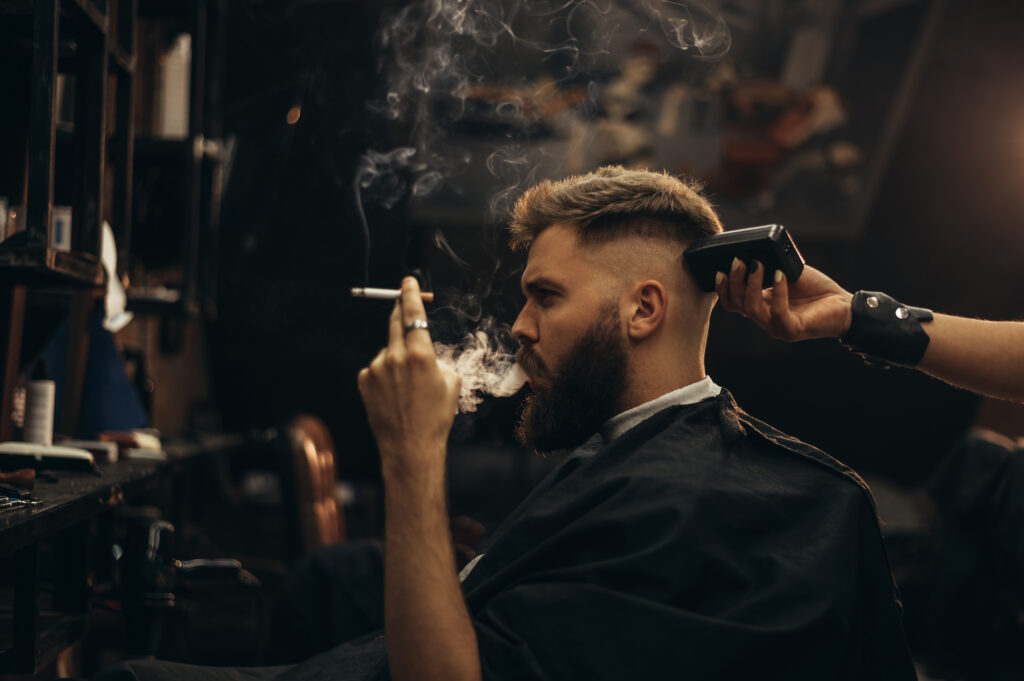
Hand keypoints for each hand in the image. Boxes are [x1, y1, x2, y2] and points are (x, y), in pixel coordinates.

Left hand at [357, 277, 460, 479]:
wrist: (410, 447)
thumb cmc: (436, 417)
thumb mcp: (450, 382)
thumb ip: (435, 359)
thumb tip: (423, 352)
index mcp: (420, 354)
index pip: (413, 314)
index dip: (410, 294)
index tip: (407, 282)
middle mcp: (395, 356)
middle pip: (395, 322)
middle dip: (401, 312)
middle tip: (404, 305)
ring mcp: (376, 368)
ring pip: (388, 350)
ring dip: (396, 357)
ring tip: (407, 386)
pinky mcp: (364, 380)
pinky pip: (377, 368)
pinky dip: (385, 374)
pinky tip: (394, 394)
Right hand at [714, 261, 853, 341]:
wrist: (844, 306)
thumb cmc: (817, 290)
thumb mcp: (787, 273)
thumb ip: (770, 267)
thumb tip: (755, 250)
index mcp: (761, 307)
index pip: (732, 303)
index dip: (722, 288)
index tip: (720, 269)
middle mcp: (765, 320)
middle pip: (737, 304)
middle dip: (734, 281)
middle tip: (738, 260)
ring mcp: (776, 328)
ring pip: (751, 308)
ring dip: (751, 284)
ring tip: (758, 264)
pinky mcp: (792, 330)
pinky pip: (777, 311)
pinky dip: (777, 291)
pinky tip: (780, 275)